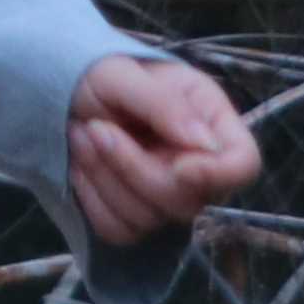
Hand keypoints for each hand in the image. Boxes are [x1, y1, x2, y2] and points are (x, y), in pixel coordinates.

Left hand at [69, 53, 260, 245]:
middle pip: (189, 202)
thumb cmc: (100, 75)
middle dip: (133, 167)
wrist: (60, 94)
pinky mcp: (132, 215)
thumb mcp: (124, 73)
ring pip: (148, 219)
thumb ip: (164, 104)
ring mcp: (165, 196)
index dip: (217, 175)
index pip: (243, 165)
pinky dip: (92, 199)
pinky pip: (118, 230)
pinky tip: (79, 165)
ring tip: (81, 134)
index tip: (178, 166)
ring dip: (104, 177)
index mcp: (210, 122)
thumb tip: (202, 143)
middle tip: (95, 127)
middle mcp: (196, 166)